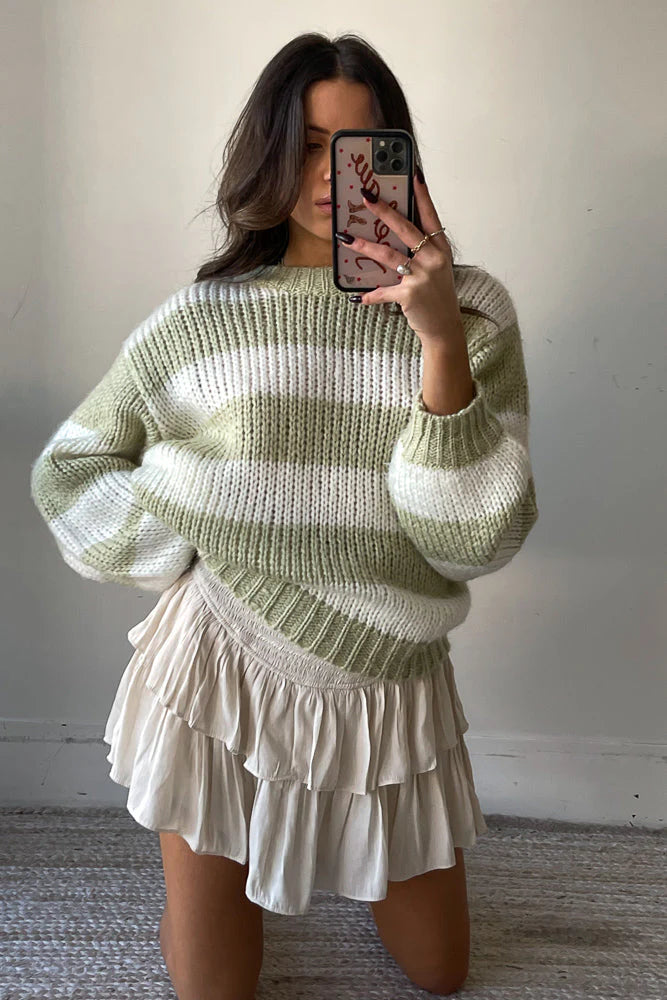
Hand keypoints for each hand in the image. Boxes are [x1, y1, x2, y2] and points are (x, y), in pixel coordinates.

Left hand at [340, 174, 464, 348]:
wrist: (445, 327)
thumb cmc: (437, 296)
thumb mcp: (436, 268)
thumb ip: (421, 250)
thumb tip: (396, 233)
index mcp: (441, 248)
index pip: (430, 215)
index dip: (422, 194)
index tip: (413, 173)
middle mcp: (433, 259)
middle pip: (405, 229)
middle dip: (384, 211)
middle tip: (366, 196)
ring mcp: (422, 276)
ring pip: (388, 255)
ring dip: (364, 246)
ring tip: (346, 238)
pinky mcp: (410, 295)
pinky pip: (383, 291)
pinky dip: (369, 295)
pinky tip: (357, 297)